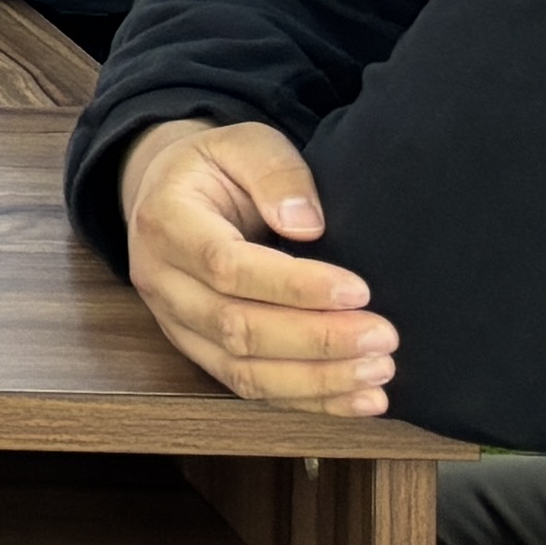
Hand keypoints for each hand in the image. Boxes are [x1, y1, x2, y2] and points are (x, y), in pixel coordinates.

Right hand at [119, 118, 393, 415]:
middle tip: (384, 337)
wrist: (168, 194)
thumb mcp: (242, 143)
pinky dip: (309, 400)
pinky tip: (360, 400)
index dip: (294, 286)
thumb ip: (274, 172)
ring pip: (242, 370)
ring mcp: (176, 324)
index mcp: (165, 222)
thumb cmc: (215, 168)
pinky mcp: (200, 351)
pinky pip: (251, 388)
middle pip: (235, 328)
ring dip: (316, 380)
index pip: (226, 266)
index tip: (358, 290)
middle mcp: (161, 281)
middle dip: (316, 340)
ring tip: (379, 373)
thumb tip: (307, 225)